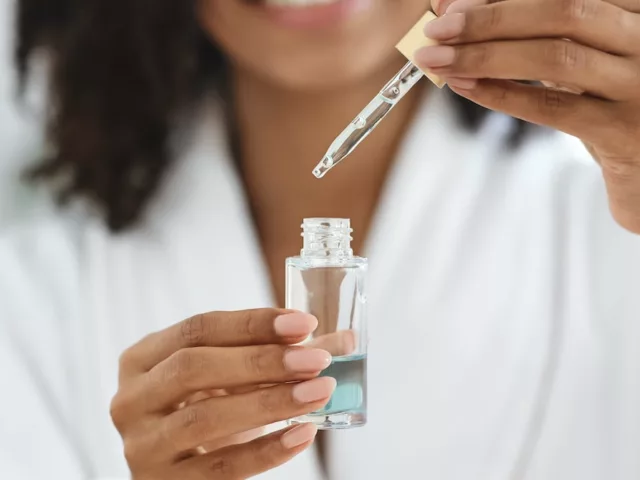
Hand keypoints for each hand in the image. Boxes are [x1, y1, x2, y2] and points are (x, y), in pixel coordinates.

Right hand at [110, 309, 334, 478]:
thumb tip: (343, 341)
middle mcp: (131, 399)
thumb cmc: (208, 408)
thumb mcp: (230, 377)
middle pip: (194, 367)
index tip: (303, 324)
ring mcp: (141, 445)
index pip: (198, 328)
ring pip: (205, 417)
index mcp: (142, 359)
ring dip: (270, 402)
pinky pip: (220, 469)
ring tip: (319, 391)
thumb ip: (279, 355)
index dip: (252, 323)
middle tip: (316, 359)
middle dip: (261, 360)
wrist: (180, 468)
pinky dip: (266, 451)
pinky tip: (303, 434)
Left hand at [418, 0, 639, 233]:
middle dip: (491, 18)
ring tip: (440, 59)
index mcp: (637, 10)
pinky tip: (466, 86)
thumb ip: (541, 34)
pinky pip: (553, 108)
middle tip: (439, 28)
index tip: (453, 3)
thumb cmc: (611, 104)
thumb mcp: (586, 57)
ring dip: (487, 55)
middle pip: (563, 11)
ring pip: (556, 57)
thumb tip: (463, 15)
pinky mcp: (623, 132)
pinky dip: (502, 94)